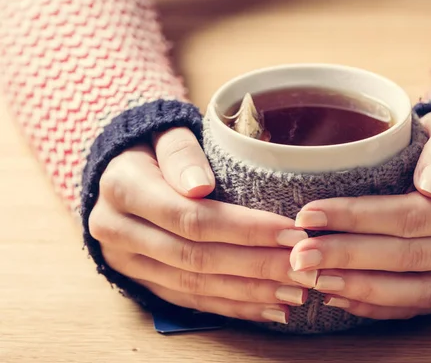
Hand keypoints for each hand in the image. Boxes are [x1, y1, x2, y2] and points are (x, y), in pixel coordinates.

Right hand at [88, 127, 311, 324]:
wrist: (118, 171)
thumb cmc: (154, 146)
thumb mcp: (164, 133)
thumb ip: (181, 153)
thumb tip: (199, 186)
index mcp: (123, 188)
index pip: (192, 217)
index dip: (244, 229)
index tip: (291, 232)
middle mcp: (118, 231)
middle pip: (197, 257)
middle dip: (256, 265)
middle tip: (302, 268)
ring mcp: (128, 261)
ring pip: (194, 286)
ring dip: (249, 293)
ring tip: (294, 293)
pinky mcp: (142, 280)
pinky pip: (189, 300)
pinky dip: (231, 306)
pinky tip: (267, 309)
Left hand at [288, 109, 430, 319]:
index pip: (410, 215)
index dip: (357, 218)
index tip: (308, 215)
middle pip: (408, 257)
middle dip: (347, 257)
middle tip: (299, 256)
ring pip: (414, 291)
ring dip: (358, 288)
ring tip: (313, 279)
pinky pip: (419, 306)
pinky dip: (377, 306)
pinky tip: (339, 297)